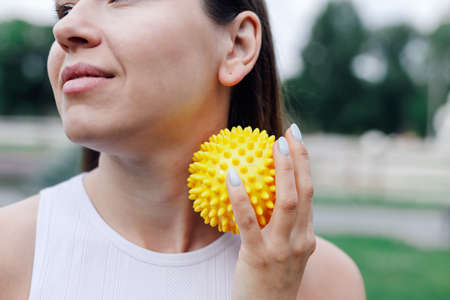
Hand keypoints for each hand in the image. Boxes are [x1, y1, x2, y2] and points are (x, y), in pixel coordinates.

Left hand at [226, 123, 315, 299]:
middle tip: (289, 133)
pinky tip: (231, 176)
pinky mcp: (260, 257)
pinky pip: (249, 221)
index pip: (310, 194)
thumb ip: (281, 231)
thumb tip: (262, 201)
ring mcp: (283, 249)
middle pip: (306, 191)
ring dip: (283, 169)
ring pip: (288, 201)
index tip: (298, 141)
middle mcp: (301, 240)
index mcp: (307, 238)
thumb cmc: (271, 283)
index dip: (305, 165)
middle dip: (300, 159)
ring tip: (272, 145)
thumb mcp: (284, 257)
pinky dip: (241, 197)